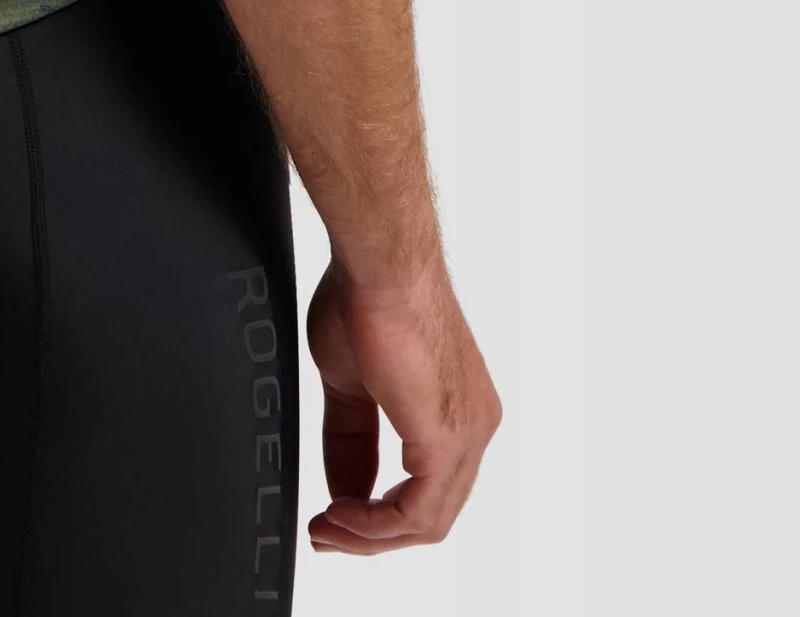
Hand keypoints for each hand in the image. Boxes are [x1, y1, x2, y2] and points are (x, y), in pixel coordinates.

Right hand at [304, 252, 500, 553]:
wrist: (376, 264)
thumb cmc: (363, 296)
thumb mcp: (349, 381)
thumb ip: (351, 439)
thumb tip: (342, 489)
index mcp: (457, 410)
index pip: (427, 486)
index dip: (378, 514)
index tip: (335, 518)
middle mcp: (473, 426)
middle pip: (430, 511)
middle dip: (372, 533)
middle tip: (326, 534)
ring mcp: (467, 433)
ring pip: (427, 519)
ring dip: (370, 534)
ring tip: (327, 528)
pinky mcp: (447, 438)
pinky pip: (418, 510)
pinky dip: (376, 524)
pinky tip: (342, 514)